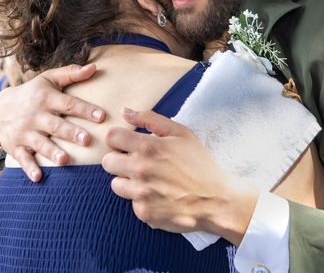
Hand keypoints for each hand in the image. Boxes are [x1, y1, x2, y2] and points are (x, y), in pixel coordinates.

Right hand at [0, 63, 105, 180]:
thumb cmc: (33, 93)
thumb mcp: (48, 79)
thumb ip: (71, 74)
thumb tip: (94, 67)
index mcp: (46, 98)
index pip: (69, 104)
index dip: (85, 110)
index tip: (102, 116)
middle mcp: (35, 115)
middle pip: (55, 125)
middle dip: (70, 132)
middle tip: (87, 140)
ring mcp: (24, 132)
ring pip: (40, 143)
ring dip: (52, 152)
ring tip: (64, 160)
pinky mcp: (15, 147)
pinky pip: (22, 159)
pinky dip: (29, 168)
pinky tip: (38, 177)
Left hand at [101, 108, 257, 244]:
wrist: (216, 199)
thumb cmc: (199, 163)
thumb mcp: (180, 133)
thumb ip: (150, 119)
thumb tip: (124, 111)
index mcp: (148, 146)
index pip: (111, 137)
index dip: (119, 140)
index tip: (128, 145)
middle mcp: (140, 170)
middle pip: (107, 162)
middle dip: (120, 160)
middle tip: (138, 163)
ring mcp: (141, 193)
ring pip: (116, 185)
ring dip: (128, 182)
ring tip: (150, 181)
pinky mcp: (143, 213)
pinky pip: (131, 203)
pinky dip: (142, 200)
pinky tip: (160, 196)